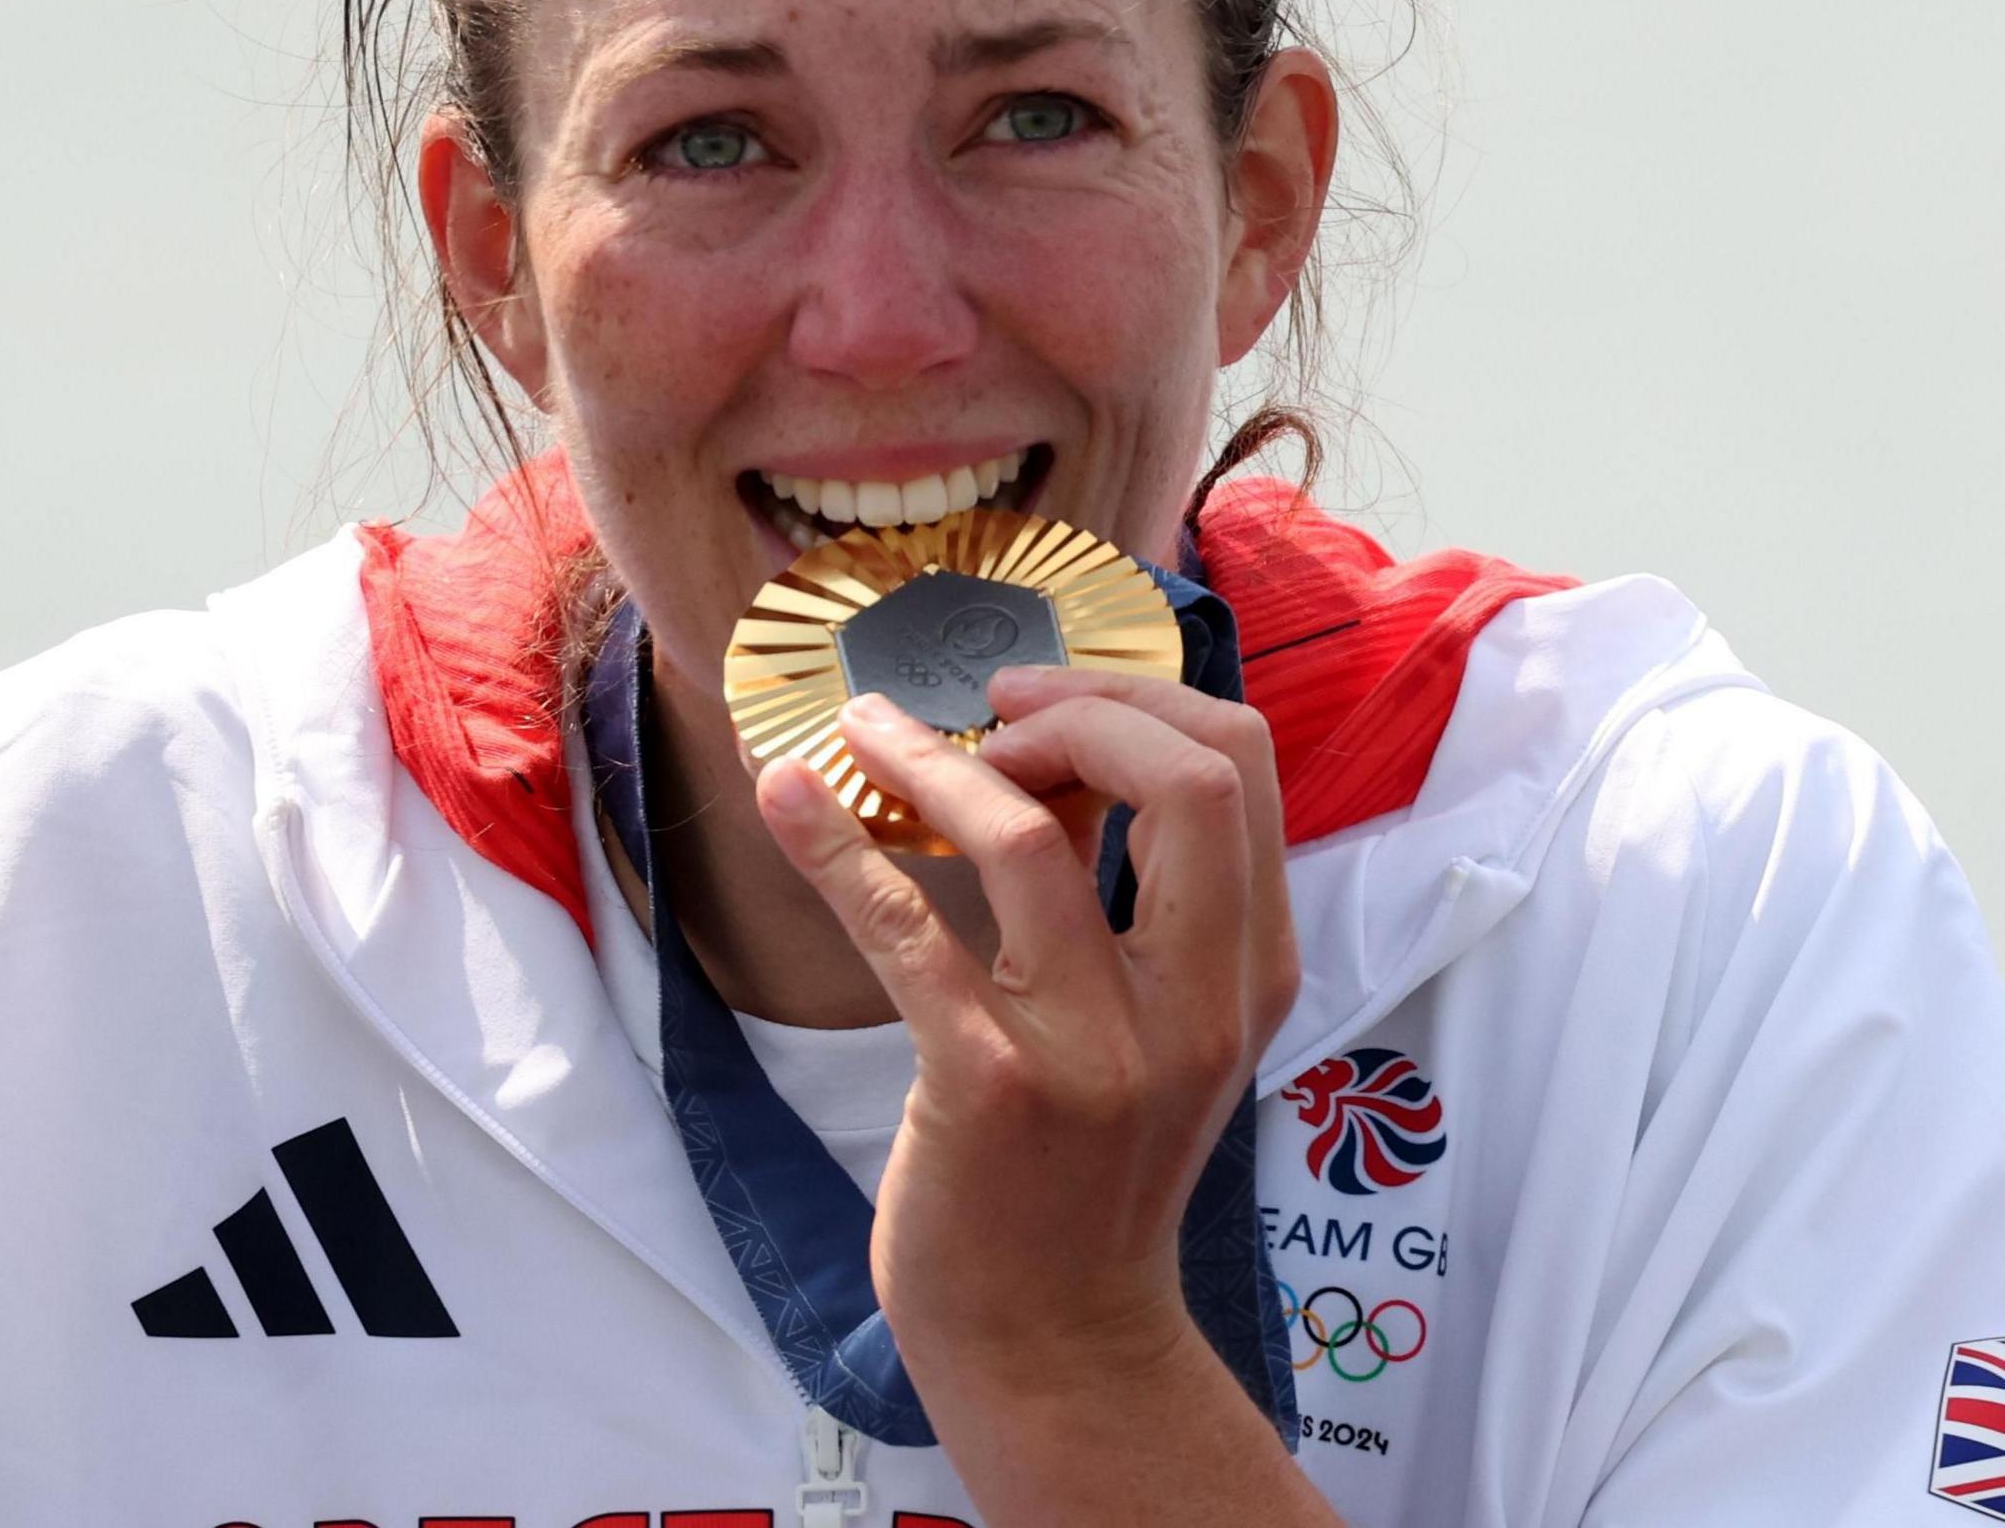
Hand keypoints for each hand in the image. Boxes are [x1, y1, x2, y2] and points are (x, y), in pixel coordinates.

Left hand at [757, 669, 1315, 1520]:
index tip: (1042, 698)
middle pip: (1191, 778)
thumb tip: (1061, 749)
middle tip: (982, 706)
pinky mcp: (987, 1087)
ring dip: (931, 759)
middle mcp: (1194, 1005)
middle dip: (1080, 705)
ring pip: (1030, 838)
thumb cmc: (1086, 1167)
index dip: (1139, 697)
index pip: (1244, 768)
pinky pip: (905, 930)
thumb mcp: (1158, 1027)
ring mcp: (1095, 1050)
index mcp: (1250, 973)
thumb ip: (1136, 900)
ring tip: (863, 726)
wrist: (1055, 1336)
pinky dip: (835, 846)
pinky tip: (785, 797)